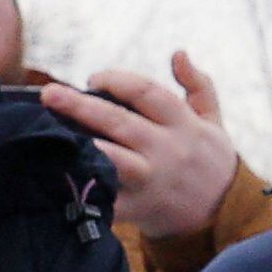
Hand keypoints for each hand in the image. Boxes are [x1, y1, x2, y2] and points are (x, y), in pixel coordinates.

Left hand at [44, 52, 243, 241]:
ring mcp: (151, 181)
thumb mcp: (213, 121)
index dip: (116, 80)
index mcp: (184, 124)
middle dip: (80, 106)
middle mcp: (167, 150)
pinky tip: (55, 175)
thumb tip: (178, 53)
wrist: (224, 217)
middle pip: (119, 122)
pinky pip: (105, 198)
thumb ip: (198, 85)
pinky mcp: (138, 208)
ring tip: (48, 131)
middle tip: (48, 93)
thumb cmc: (211, 162)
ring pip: (110, 158)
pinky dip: (82, 188)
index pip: (146, 92)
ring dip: (78, 144)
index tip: (92, 78)